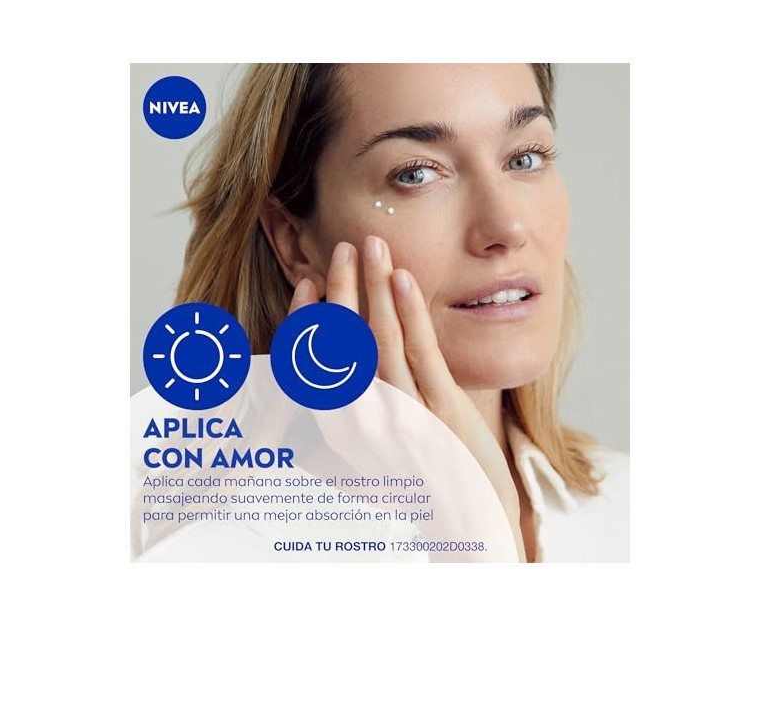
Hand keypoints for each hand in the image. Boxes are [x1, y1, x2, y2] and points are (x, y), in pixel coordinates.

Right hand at [289, 236, 523, 558]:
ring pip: (379, 338)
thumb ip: (333, 425)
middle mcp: (362, 421)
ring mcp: (402, 415)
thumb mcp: (360, 461)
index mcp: (339, 430)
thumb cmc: (410, 487)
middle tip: (343, 249)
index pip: (313, 362)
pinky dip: (409, 311)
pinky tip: (403, 279)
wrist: (461, 524)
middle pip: (342, 342)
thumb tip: (309, 388)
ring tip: (372, 245)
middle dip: (341, 290)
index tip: (309, 282)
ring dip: (373, 287)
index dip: (309, 319)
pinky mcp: (440, 412)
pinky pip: (420, 353)